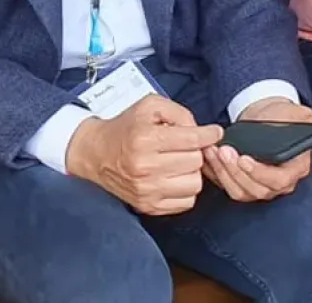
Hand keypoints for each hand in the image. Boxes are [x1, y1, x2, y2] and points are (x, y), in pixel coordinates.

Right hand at [65, 96, 222, 215]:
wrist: (96, 154)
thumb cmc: (126, 128)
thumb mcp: (149, 106)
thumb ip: (179, 113)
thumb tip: (204, 132)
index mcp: (145, 139)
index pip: (191, 140)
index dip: (208, 135)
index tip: (214, 132)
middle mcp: (144, 166)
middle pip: (195, 161)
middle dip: (195, 150)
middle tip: (186, 146)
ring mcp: (146, 190)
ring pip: (195, 184)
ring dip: (191, 172)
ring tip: (180, 162)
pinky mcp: (148, 206)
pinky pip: (186, 202)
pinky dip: (185, 189)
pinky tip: (174, 177)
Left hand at [201, 98, 311, 203]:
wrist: (266, 117)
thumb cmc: (284, 117)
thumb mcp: (300, 116)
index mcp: (295, 170)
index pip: (278, 180)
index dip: (259, 172)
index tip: (244, 158)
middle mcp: (278, 184)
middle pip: (257, 189)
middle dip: (237, 172)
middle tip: (225, 151)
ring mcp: (260, 186)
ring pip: (240, 191)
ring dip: (224, 174)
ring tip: (215, 152)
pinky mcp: (243, 184)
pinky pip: (228, 186)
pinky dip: (216, 174)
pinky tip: (209, 157)